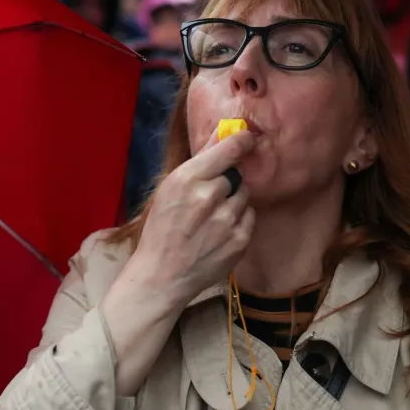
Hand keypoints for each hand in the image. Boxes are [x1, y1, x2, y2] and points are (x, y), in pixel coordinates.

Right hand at [128, 128, 256, 307]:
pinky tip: (218, 232)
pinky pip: (249, 217)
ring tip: (212, 218)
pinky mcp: (240, 240)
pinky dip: (238, 221)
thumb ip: (199, 161)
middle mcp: (209, 196)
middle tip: (208, 198)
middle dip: (226, 182)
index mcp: (186, 179)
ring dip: (233, 201)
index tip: (247, 138)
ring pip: (244, 195)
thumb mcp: (168, 190)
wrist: (161, 276)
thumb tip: (224, 133)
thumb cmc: (160, 230)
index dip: (241, 141)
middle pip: (236, 174)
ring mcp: (227, 220)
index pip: (228, 149)